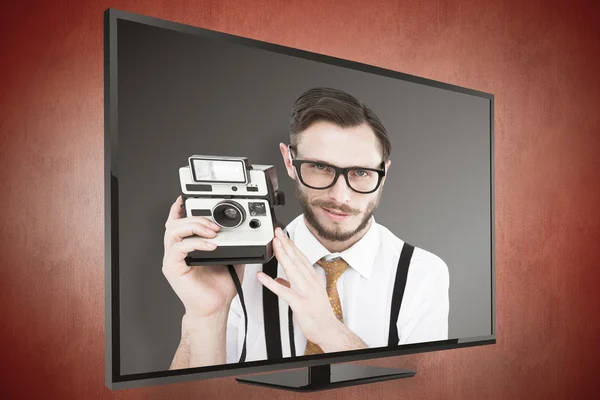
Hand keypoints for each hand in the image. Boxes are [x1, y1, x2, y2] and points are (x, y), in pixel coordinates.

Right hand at [162, 195, 244, 318]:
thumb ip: (231, 242)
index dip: (181, 208)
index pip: (178, 222)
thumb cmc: (219, 287)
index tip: (189, 198)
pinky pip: (178, 249)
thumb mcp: (230, 257)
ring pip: (173, 232)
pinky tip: (210, 245)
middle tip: (214, 224)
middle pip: (174, 223)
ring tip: (212, 231)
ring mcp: (172, 260)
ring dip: (194, 227)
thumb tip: (243, 230)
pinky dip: (195, 244)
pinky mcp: (172, 269)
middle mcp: (176, 251)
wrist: (215, 308)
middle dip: (195, 217)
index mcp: (186, 247)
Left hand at [256, 227, 340, 346]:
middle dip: (286, 244)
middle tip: (277, 232)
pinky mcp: (299, 303)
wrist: (328, 330)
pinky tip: (262, 276)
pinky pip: (283, 291)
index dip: (291, 245)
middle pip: (296, 259)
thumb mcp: (307, 295)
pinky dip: (271, 283)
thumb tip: (279, 279)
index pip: (300, 257)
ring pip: (292, 269)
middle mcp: (310, 282)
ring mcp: (305, 292)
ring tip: (274, 244)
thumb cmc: (319, 313)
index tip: (283, 235)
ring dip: (282, 255)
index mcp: (312, 278)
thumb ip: (292, 285)